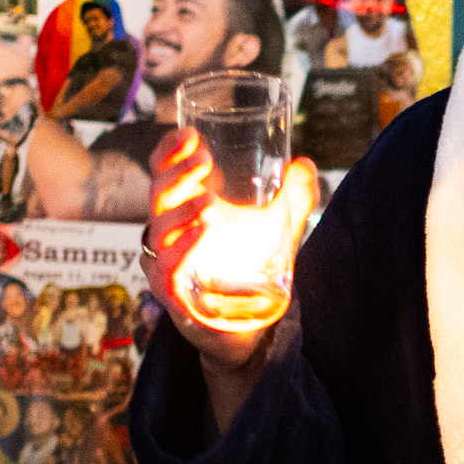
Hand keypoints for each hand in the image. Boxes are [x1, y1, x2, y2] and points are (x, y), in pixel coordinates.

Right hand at [141, 128, 312, 437]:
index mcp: (183, 213)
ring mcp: (168, 266)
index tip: (189, 135)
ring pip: (159, 233)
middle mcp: (169, 236)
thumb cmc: (252, 273)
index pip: (162, 174)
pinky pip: (167, 272)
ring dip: (180, 212)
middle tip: (204, 160)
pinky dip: (181, 252)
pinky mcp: (175, 297)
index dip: (168, 152)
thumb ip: (293, 197)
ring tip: (207, 200)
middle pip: (158, 196)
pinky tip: (203, 231)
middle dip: (175, 173)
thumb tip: (305, 164)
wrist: (251, 329)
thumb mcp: (277, 229)